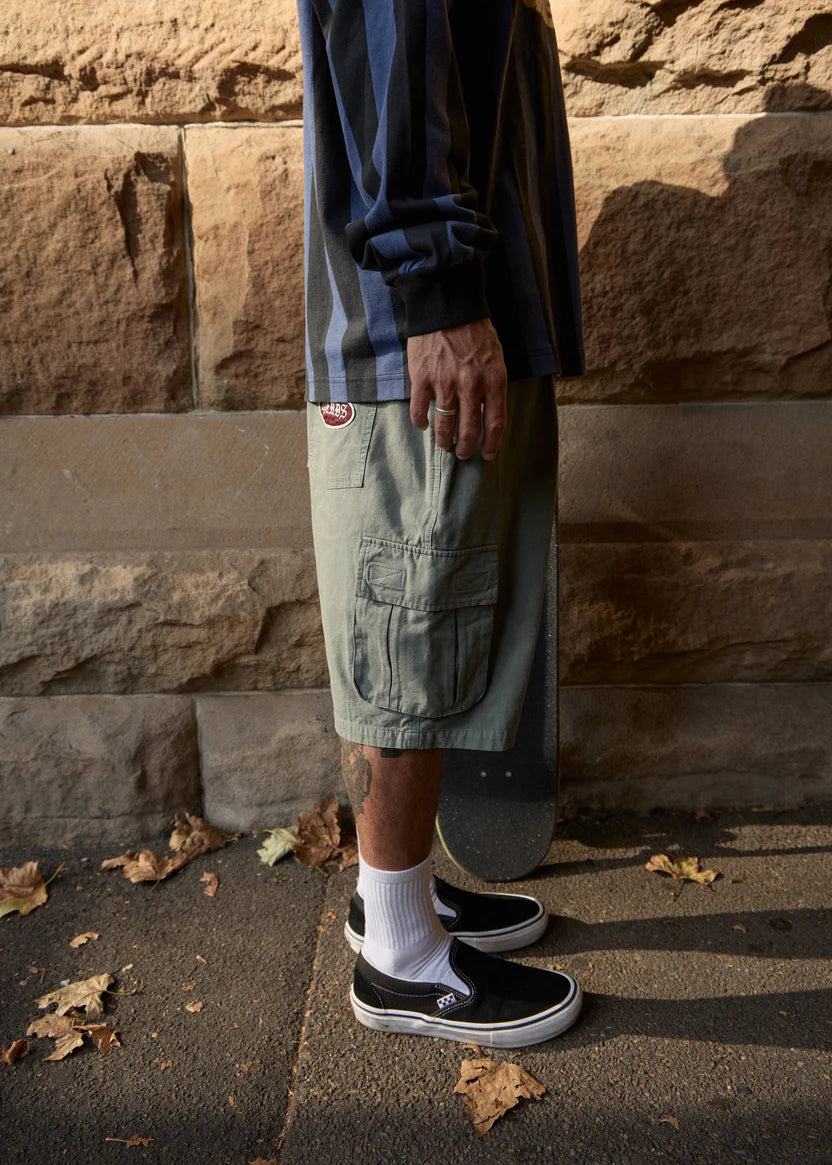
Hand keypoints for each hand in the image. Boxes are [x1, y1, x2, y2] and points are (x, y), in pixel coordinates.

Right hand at [407, 318, 507, 460]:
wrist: (447, 307)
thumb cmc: (475, 331)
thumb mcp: (495, 357)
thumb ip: (492, 385)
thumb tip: (484, 413)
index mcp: (493, 380)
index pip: (495, 423)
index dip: (492, 445)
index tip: (487, 454)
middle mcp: (471, 385)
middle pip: (469, 430)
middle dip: (465, 448)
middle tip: (461, 453)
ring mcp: (445, 383)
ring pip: (444, 425)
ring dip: (443, 440)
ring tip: (443, 445)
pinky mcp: (422, 378)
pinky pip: (420, 410)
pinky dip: (421, 422)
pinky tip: (423, 425)